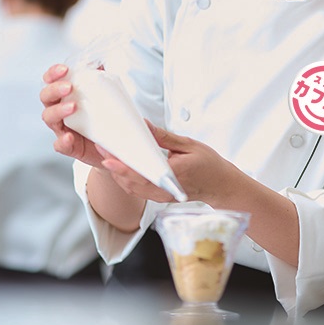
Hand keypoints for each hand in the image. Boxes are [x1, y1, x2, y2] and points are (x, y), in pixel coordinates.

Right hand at [40, 64, 106, 167]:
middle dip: (54, 89)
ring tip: (72, 107)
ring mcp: (61, 128)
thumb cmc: (102, 116)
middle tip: (69, 87)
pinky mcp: (68, 146)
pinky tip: (69, 137)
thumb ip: (100, 79)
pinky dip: (62, 141)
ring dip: (58, 110)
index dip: (52, 73)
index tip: (63, 69)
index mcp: (63, 95)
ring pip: (48, 118)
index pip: (50, 80)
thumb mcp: (103, 95)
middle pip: (45, 97)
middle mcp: (58, 110)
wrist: (111, 144)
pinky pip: (59, 145)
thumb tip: (100, 63)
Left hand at [98, 121, 240, 204]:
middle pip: (131, 181)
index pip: (142, 173)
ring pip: (131, 188)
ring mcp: (161, 196)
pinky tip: (121, 167)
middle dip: (114, 166)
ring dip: (118, 173)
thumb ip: (164, 137)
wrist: (220, 186)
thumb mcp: (188, 145)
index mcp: (175, 174)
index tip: (108, 155)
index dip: (122, 165)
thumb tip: (144, 126)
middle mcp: (165, 189)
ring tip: (108, 155)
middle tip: (103, 148)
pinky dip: (126, 179)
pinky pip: (137, 191)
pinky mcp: (159, 197)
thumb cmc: (209, 165)